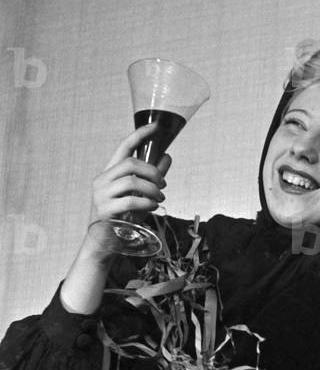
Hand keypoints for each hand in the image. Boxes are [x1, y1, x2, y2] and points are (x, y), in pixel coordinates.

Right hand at [84, 124, 171, 254]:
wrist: (107, 243)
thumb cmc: (125, 216)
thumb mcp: (142, 194)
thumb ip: (153, 176)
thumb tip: (167, 156)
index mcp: (109, 173)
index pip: (123, 147)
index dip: (139, 135)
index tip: (155, 126)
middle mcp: (102, 180)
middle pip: (130, 163)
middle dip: (152, 171)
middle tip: (163, 183)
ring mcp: (101, 195)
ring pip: (132, 181)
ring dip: (153, 189)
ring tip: (160, 198)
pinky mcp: (105, 210)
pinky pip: (130, 200)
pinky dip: (147, 202)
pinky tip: (153, 206)